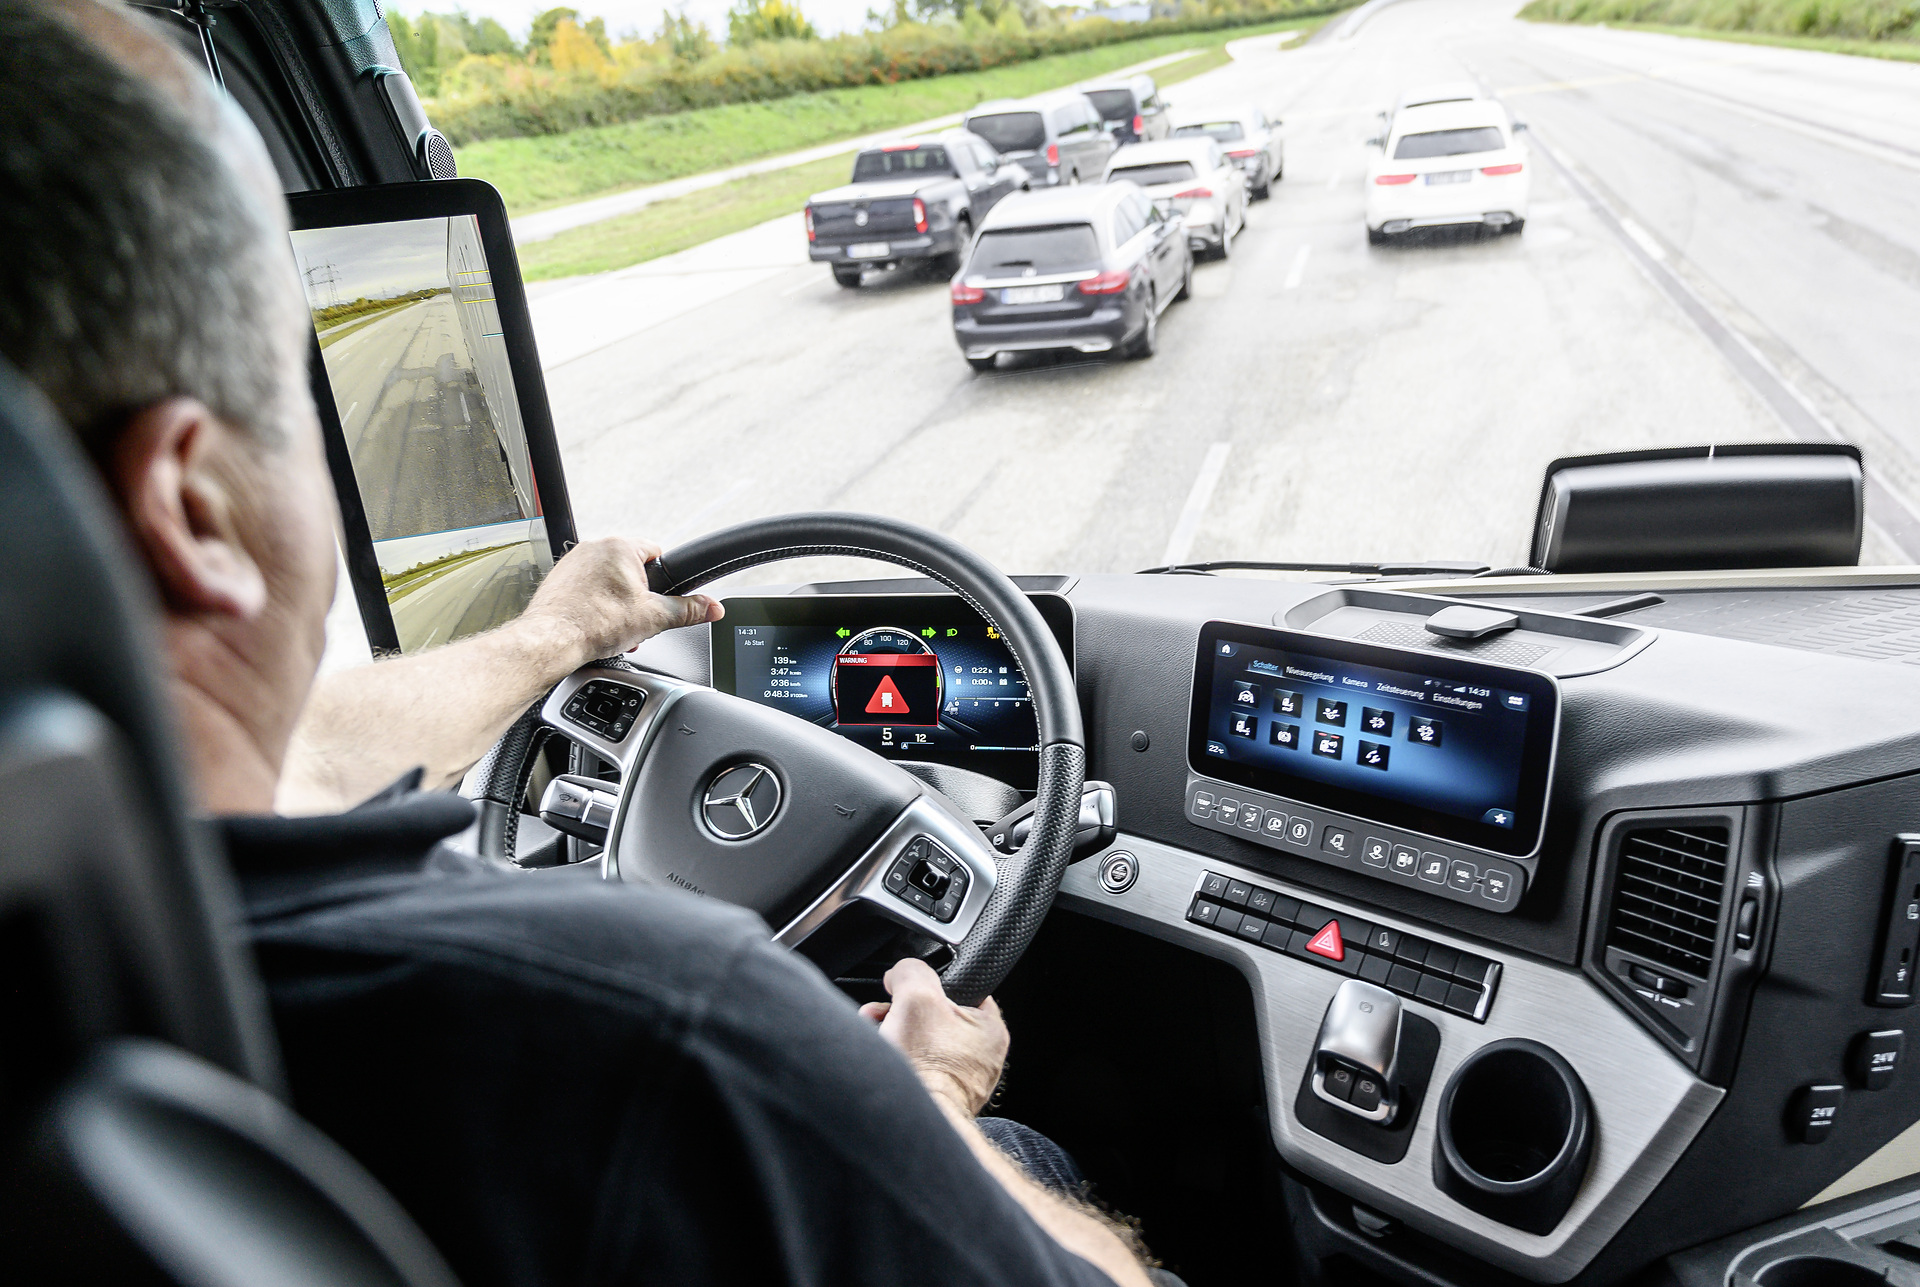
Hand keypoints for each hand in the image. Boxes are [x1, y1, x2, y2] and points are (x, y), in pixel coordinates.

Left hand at [519, 537, 722, 665]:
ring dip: (616, 602)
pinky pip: (587, 587)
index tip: (658, 599)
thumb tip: (712, 607)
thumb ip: (688, 610)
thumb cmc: (593, 624)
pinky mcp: (559, 578)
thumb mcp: (653, 618)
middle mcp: (594, 547)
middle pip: (631, 569)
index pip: (656, 553)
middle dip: (637, 596)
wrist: (552, 640)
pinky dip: (594, 604)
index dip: (662, 580)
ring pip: (608, 580)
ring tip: (614, 625)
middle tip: (635, 618)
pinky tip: (595, 624)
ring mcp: (573, 562)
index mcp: (620, 547)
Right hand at [860, 958, 1008, 1115]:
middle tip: (886, 1014)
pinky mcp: (942, 1095)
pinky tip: (884, 1055)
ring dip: (897, 1032)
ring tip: (879, 1034)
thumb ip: (911, 971)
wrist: (911, 1120)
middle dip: (904, 1011)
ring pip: (924, 1041)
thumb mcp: (916, 996)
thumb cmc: (925, 1067)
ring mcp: (963, 1079)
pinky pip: (919, 1065)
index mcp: (990, 1028)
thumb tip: (901, 972)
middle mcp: (982, 1055)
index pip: (963, 988)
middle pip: (936, 1015)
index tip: (911, 989)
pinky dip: (899, 1058)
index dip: (931, 984)